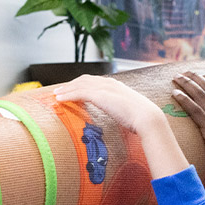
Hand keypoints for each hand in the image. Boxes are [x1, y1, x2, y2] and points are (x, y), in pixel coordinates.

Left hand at [54, 74, 187, 178]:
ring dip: (66, 89)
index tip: (74, 90)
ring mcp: (105, 88)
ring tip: (56, 95)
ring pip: (79, 84)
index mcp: (117, 87)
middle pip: (85, 80)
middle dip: (71, 84)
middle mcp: (110, 84)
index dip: (83, 85)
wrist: (148, 119)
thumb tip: (124, 124)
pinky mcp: (100, 95)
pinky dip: (68, 95)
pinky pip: (79, 92)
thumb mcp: (130, 115)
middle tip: (60, 91)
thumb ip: (123, 114)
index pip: (96, 82)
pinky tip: (60, 100)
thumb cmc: (143, 121)